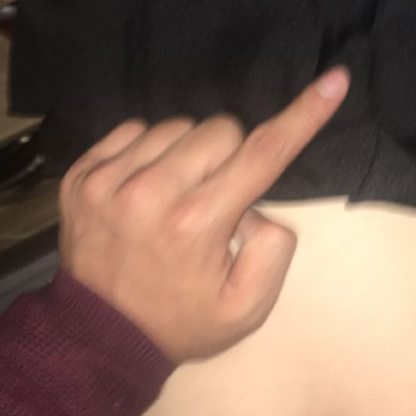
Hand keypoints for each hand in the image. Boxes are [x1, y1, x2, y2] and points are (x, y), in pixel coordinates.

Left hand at [59, 68, 349, 363]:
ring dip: (187, 152)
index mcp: (197, 224)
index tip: (334, 80)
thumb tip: (258, 205)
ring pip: (175, 125)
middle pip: (219, 128)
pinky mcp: (81, 174)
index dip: (304, 115)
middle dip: (230, 155)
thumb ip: (272, 252)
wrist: (99, 335)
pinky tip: (146, 187)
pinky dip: (148, 150)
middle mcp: (150, 192)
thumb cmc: (184, 319)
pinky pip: (133, 129)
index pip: (263, 154)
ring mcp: (109, 180)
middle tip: (217, 197)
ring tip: (177, 195)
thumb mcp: (246, 309)